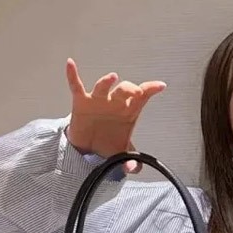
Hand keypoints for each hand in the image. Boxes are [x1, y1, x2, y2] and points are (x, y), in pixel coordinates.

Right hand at [65, 58, 165, 173]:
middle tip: (136, 93)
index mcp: (128, 111)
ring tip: (112, 78)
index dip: (151, 89)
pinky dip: (72, 75)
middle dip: (130, 89)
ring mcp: (98, 100)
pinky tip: (71, 64)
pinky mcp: (81, 102)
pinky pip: (76, 86)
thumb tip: (132, 168)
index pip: (142, 96)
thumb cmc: (107, 143)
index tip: (161, 86)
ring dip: (107, 81)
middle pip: (125, 90)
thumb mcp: (122, 154)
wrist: (88, 148)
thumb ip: (131, 163)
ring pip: (103, 86)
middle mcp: (115, 102)